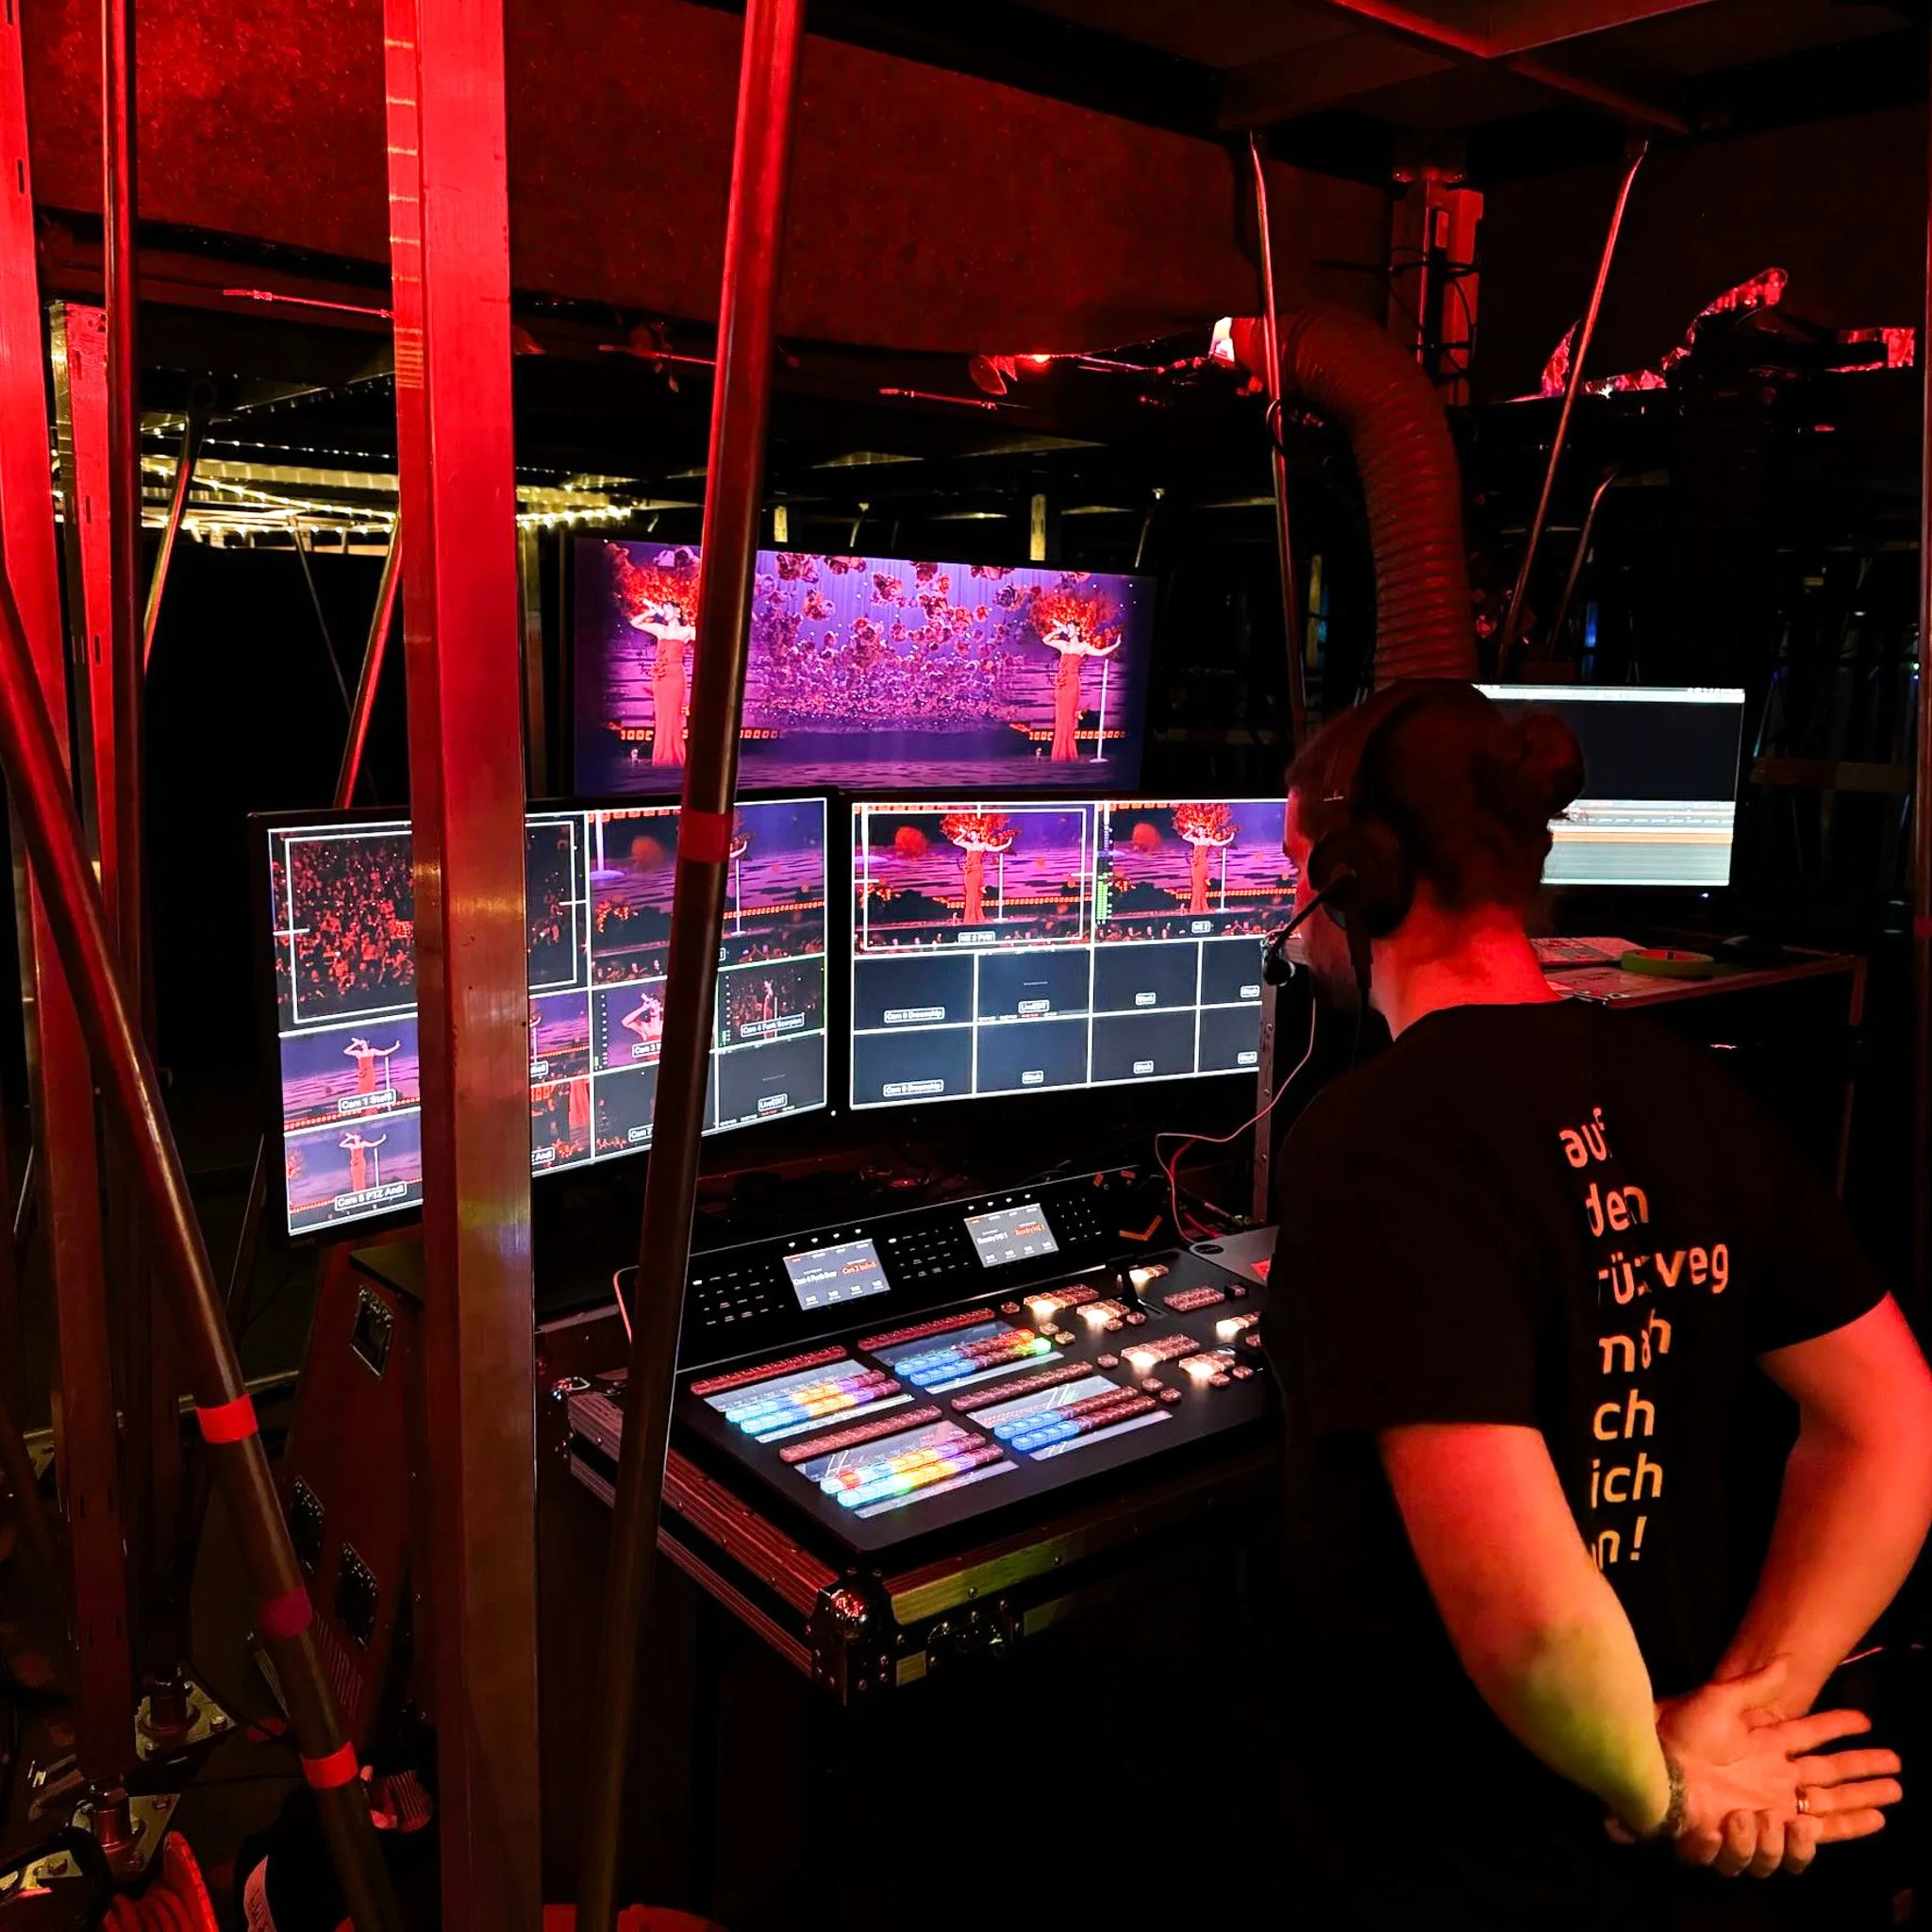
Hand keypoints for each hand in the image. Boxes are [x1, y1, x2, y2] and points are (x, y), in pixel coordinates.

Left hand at [1657, 1658, 1902, 1876]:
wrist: (1650, 1764)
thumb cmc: (1681, 1730)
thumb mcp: (1718, 1701)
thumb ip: (1756, 1688)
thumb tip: (1786, 1663)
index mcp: (1768, 1748)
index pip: (1815, 1740)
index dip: (1843, 1733)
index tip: (1871, 1723)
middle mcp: (1772, 1783)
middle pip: (1832, 1790)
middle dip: (1866, 1787)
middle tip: (1898, 1784)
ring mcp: (1762, 1813)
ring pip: (1814, 1828)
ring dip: (1817, 1828)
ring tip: (1796, 1820)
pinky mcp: (1742, 1839)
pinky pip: (1771, 1854)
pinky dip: (1769, 1844)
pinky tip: (1759, 1825)